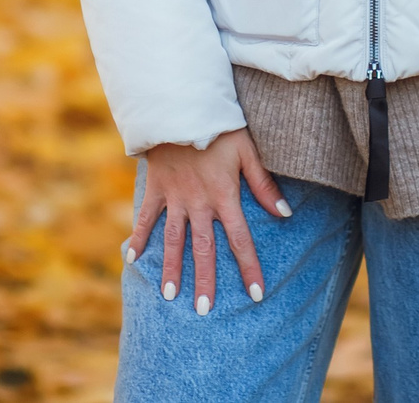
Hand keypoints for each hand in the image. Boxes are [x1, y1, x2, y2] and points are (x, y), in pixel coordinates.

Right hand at [127, 129, 289, 314]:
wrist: (181, 107)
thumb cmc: (219, 126)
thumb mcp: (247, 151)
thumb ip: (263, 184)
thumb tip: (285, 212)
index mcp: (224, 196)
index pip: (240, 240)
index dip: (249, 268)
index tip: (257, 294)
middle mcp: (199, 204)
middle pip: (203, 249)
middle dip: (204, 280)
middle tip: (203, 310)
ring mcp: (174, 198)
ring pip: (173, 240)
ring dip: (172, 269)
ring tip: (170, 296)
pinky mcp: (156, 189)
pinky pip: (146, 217)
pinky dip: (139, 238)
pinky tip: (133, 260)